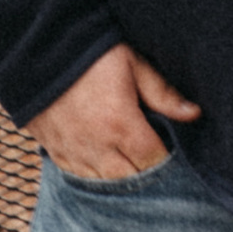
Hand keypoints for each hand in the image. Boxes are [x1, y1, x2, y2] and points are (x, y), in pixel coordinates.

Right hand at [29, 41, 200, 181]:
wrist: (39, 49)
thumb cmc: (90, 52)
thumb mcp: (132, 63)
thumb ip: (162, 93)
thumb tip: (194, 114)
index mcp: (121, 124)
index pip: (153, 159)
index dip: (166, 157)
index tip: (169, 147)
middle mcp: (97, 145)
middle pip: (130, 178)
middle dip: (145, 171)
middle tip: (152, 155)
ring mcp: (73, 150)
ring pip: (104, 182)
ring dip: (120, 175)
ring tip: (130, 161)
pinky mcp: (54, 149)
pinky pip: (78, 176)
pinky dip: (93, 173)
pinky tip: (102, 162)